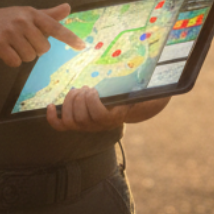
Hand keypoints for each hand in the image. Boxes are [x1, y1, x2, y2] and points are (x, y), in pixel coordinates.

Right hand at [0, 4, 84, 67]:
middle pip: (43, 48)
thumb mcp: (23, 13)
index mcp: (31, 13)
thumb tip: (68, 7)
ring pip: (30, 57)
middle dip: (34, 50)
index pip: (55, 27)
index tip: (81, 46)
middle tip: (20, 42)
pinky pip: (15, 62)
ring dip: (21, 56)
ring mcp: (10, 32)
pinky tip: (2, 52)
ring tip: (10, 46)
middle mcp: (22, 20)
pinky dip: (10, 61)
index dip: (69, 38)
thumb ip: (47, 14)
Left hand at [46, 86, 170, 132]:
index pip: (98, 117)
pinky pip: (61, 126)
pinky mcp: (79, 122)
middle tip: (85, 87)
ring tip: (77, 90)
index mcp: (115, 118)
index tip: (93, 89)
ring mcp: (88, 125)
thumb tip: (165, 90)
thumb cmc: (141, 96)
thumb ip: (154, 92)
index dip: (91, 103)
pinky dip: (52, 118)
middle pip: (81, 119)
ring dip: (69, 103)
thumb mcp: (149, 92)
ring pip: (70, 121)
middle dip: (78, 100)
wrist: (136, 106)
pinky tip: (49, 105)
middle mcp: (100, 126)